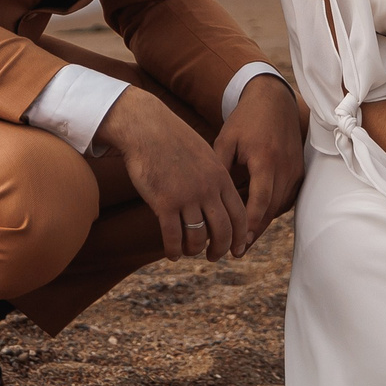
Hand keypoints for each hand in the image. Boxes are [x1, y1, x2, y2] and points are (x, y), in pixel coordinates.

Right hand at [95, 88, 246, 260]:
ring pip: (198, 237)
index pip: (239, 215)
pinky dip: (173, 250)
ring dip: (194, 250)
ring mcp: (186, 196)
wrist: (145, 127)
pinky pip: (173, 236)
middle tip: (213, 258)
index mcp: (220, 176)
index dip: (240, 237)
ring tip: (188, 252)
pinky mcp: (164, 202)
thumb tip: (218, 201)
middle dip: (220, 249)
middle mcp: (207, 189)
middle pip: (223, 231)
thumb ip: (214, 177)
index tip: (237, 250)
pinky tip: (171, 254)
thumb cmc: (172, 140)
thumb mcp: (203, 154)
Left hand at [213, 75, 305, 254]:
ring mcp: (295, 169)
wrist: (274, 100)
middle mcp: (284, 167)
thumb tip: (205, 199)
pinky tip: (256, 218)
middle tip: (235, 249)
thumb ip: (219, 169)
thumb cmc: (245, 120)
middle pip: (271, 210)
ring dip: (263, 222)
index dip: (249, 226)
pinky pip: (287, 198)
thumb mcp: (226, 140)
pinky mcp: (299, 170)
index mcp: (265, 160)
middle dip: (254, 232)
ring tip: (243, 238)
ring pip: (280, 206)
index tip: (236, 245)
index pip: (260, 202)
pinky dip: (272, 209)